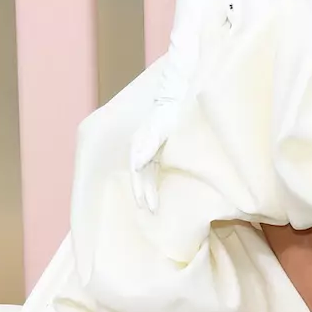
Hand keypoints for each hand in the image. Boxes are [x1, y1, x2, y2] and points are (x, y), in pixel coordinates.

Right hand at [129, 98, 180, 212]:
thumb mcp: (159, 129)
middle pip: (141, 176)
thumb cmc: (167, 113)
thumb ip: (148, 146)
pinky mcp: (156, 150)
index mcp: (138, 145)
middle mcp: (140, 150)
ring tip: (151, 207)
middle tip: (150, 211)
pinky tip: (156, 191)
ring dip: (148, 190)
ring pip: (146, 175)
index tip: (142, 204)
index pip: (136, 172)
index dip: (138, 188)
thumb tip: (136, 166)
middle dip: (144, 193)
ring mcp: (147, 150)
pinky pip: (152, 170)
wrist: (175, 100)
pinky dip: (153, 181)